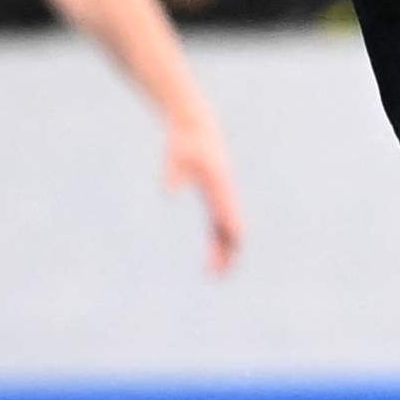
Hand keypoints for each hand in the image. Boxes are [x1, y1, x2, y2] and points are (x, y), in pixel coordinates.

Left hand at [168, 118, 247, 274]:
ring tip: (214, 272)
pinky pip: (218, 224)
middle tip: (216, 275)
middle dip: (228, 252)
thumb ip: (173, 173)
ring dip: (224, 250)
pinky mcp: (214, 196)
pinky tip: (212, 255)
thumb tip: (168, 193)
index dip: (229, 236)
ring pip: (226, 229)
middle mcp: (224, 193)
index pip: (227, 215)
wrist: (195, 124)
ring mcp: (221, 195)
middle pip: (232, 228)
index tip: (227, 255)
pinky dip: (217, 240)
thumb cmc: (184, 140)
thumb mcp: (175, 154)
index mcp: (219, 185)